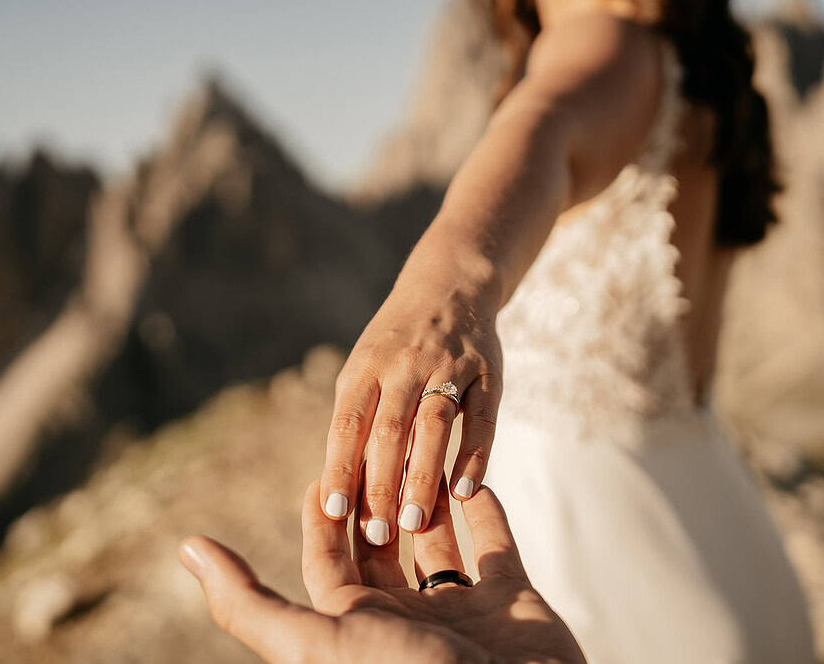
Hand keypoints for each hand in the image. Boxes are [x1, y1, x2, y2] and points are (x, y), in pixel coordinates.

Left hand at [179, 478, 583, 663]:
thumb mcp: (316, 642)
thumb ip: (249, 601)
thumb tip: (186, 547)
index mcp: (357, 627)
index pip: (327, 563)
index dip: (320, 519)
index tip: (320, 473)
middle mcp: (406, 619)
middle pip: (379, 548)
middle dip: (372, 498)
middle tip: (370, 446)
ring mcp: (462, 610)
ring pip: (436, 540)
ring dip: (425, 498)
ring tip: (417, 450)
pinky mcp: (514, 601)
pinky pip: (495, 544)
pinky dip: (484, 508)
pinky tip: (471, 475)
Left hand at [319, 277, 502, 545]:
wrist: (448, 287)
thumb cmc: (395, 346)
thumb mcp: (364, 368)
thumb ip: (355, 419)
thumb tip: (340, 486)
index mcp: (366, 368)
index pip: (348, 423)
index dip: (341, 467)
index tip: (335, 513)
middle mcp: (404, 365)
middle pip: (389, 431)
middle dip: (382, 485)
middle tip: (379, 535)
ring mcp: (448, 366)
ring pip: (433, 426)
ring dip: (423, 477)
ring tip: (417, 523)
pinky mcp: (487, 372)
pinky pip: (482, 417)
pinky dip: (474, 455)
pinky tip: (466, 491)